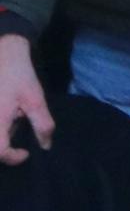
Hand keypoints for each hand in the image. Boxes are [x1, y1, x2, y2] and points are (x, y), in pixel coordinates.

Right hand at [0, 34, 46, 164]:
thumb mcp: (35, 100)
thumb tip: (45, 145)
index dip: (12, 158)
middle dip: (5, 143)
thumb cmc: (18, 75)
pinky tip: (6, 108)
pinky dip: (0, 122)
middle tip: (17, 124)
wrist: (2, 52)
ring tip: (11, 111)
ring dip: (2, 130)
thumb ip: (42, 125)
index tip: (26, 152)